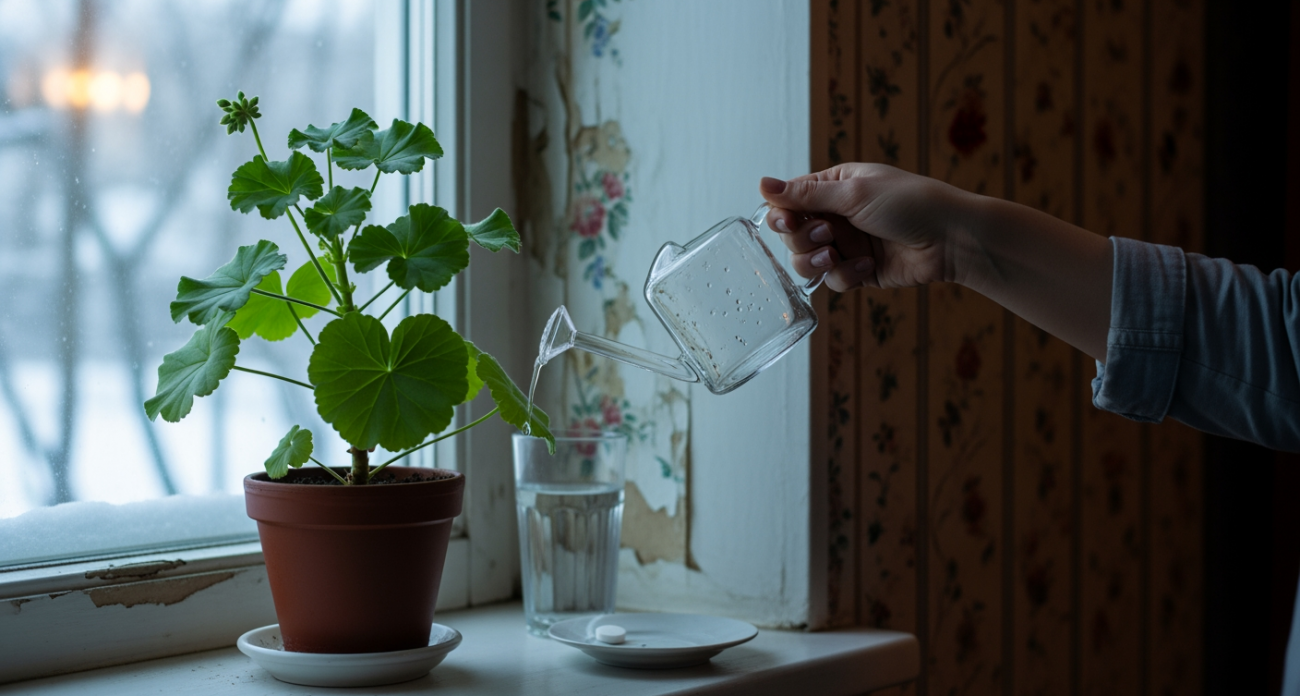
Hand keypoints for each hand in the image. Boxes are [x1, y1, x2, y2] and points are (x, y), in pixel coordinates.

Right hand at [759, 163, 973, 292]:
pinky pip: (832, 279)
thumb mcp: (853, 192)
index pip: (790, 201)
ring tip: (835, 255)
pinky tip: (865, 267)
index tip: (787, 221)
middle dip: (802, 239)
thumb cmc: (909, 203)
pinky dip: (844, 275)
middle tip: (825, 235)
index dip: (782, 214)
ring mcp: (848, 244)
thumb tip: (762, 184)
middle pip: (793, 234)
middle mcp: (837, 215)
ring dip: (816, 260)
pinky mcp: (859, 271)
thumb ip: (805, 195)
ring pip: (807, 261)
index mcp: (834, 186)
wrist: (952, 239)